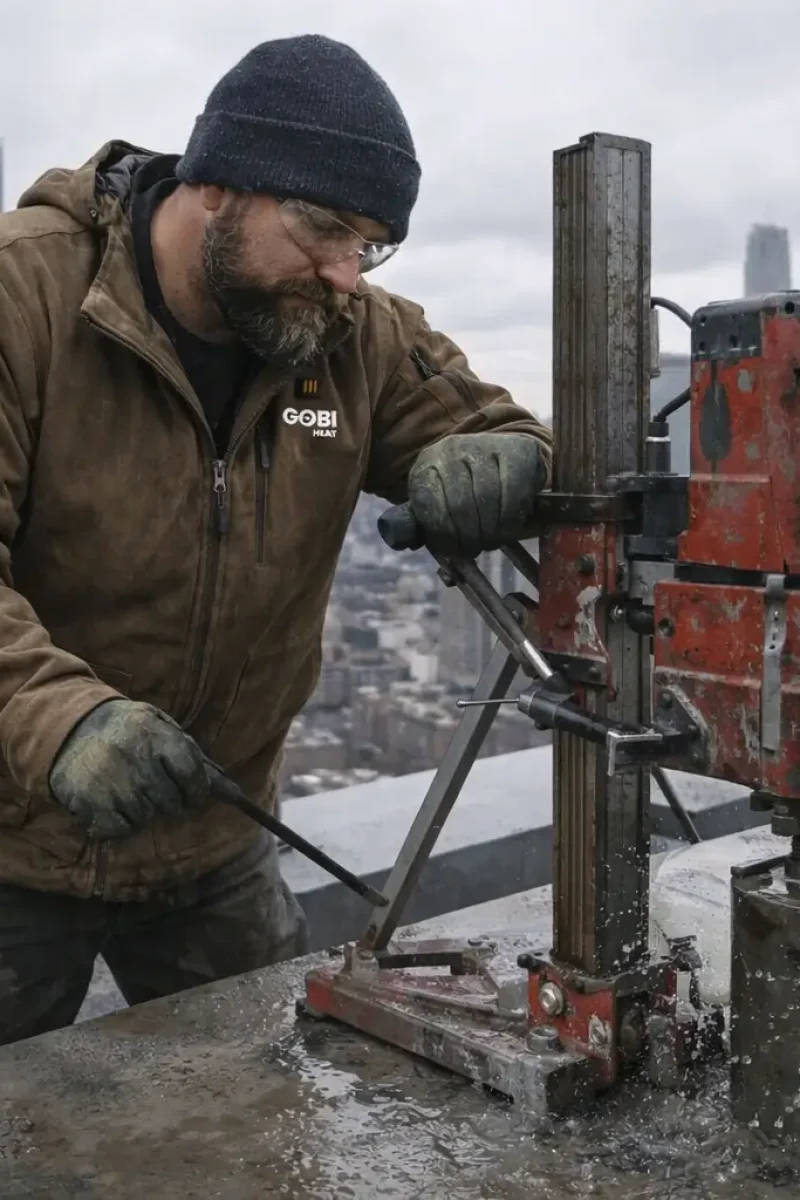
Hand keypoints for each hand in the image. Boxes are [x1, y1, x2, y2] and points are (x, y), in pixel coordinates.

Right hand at [49, 699, 213, 839]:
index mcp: (156, 736)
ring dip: (143, 809)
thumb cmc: (128, 732)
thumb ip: (194, 758)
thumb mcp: (161, 729)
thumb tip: (234, 792)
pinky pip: (123, 829)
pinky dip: (121, 822)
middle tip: (152, 784)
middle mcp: (136, 760)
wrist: (71, 729)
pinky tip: (112, 801)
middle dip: (168, 799)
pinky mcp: (92, 805)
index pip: (193, 775)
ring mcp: (113, 784)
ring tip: (127, 786)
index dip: (197, 790)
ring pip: (148, 817)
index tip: (192, 792)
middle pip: (173, 803)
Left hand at [407, 432, 545, 556]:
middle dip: (469, 537)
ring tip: (491, 540)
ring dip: (491, 532)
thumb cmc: (465, 487)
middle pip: (460, 506)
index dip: (442, 536)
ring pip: (487, 501)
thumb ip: (420, 521)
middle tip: (475, 548)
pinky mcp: (517, 452)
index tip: (453, 550)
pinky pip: (513, 497)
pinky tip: (507, 527)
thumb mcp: (437, 500)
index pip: (429, 505)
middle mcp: (453, 449)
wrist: (504, 452)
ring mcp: (486, 447)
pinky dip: (510, 521)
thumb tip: (398, 538)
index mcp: (426, 464)